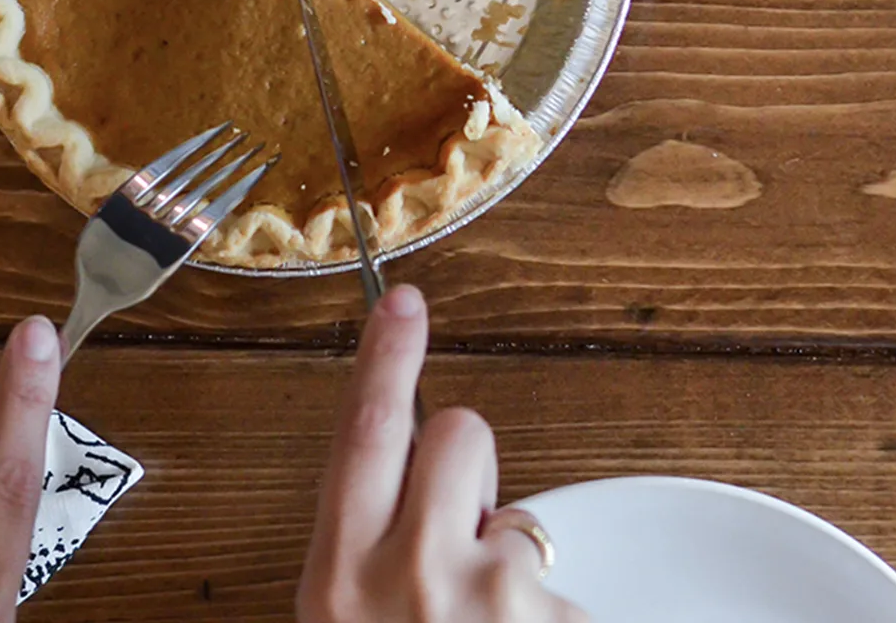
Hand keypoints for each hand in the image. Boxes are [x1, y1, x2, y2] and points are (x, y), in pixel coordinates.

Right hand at [298, 285, 586, 622]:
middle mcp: (409, 576)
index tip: (402, 304)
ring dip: (505, 555)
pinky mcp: (549, 614)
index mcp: (339, 577)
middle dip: (468, 460)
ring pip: (515, 510)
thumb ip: (366, 544)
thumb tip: (411, 477)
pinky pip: (556, 578)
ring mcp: (484, 594)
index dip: (387, 358)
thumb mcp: (346, 614)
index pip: (365, 431)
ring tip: (484, 620)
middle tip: (461, 531)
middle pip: (458, 434)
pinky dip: (545, 612)